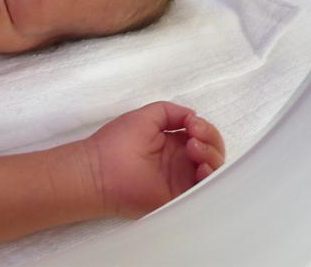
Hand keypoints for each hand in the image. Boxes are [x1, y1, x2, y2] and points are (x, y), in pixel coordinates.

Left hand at [86, 101, 224, 217]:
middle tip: (194, 135)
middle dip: (210, 140)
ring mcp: (180, 180)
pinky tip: (201, 167)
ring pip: (212, 170)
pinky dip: (210, 178)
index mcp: (172, 144)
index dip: (204, 128)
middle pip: (212, 152)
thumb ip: (171, 112)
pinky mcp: (177, 198)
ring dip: (212, 156)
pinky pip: (203, 191)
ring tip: (194, 148)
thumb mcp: (146, 116)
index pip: (202, 136)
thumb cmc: (116, 142)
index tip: (192, 123)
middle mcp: (180, 162)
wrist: (98, 169)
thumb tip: (193, 115)